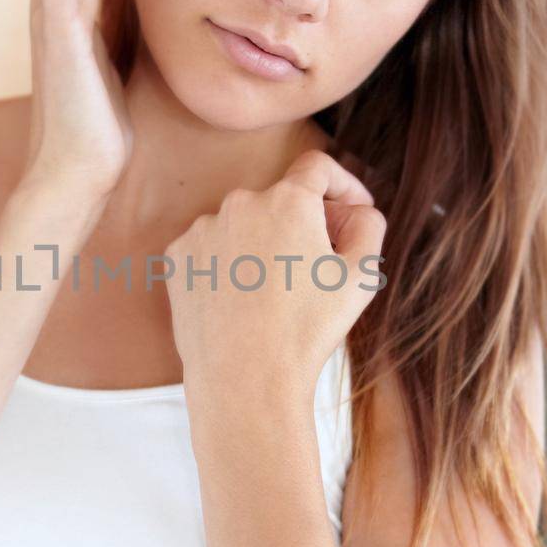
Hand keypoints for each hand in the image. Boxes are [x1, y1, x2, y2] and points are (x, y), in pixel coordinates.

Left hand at [163, 149, 386, 398]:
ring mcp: (202, 228)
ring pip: (244, 225)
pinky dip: (228, 265)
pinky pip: (212, 248)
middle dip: (302, 224)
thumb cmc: (308, 330)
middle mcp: (240, 202)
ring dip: (262, 245)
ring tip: (273, 296)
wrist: (245, 378)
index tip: (349, 210)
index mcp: (288, 200)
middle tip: (315, 269)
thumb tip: (356, 207)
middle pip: (280, 199)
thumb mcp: (362, 276)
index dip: (342, 184)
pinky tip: (240, 301)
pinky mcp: (177, 256)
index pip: (317, 168)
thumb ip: (368, 224)